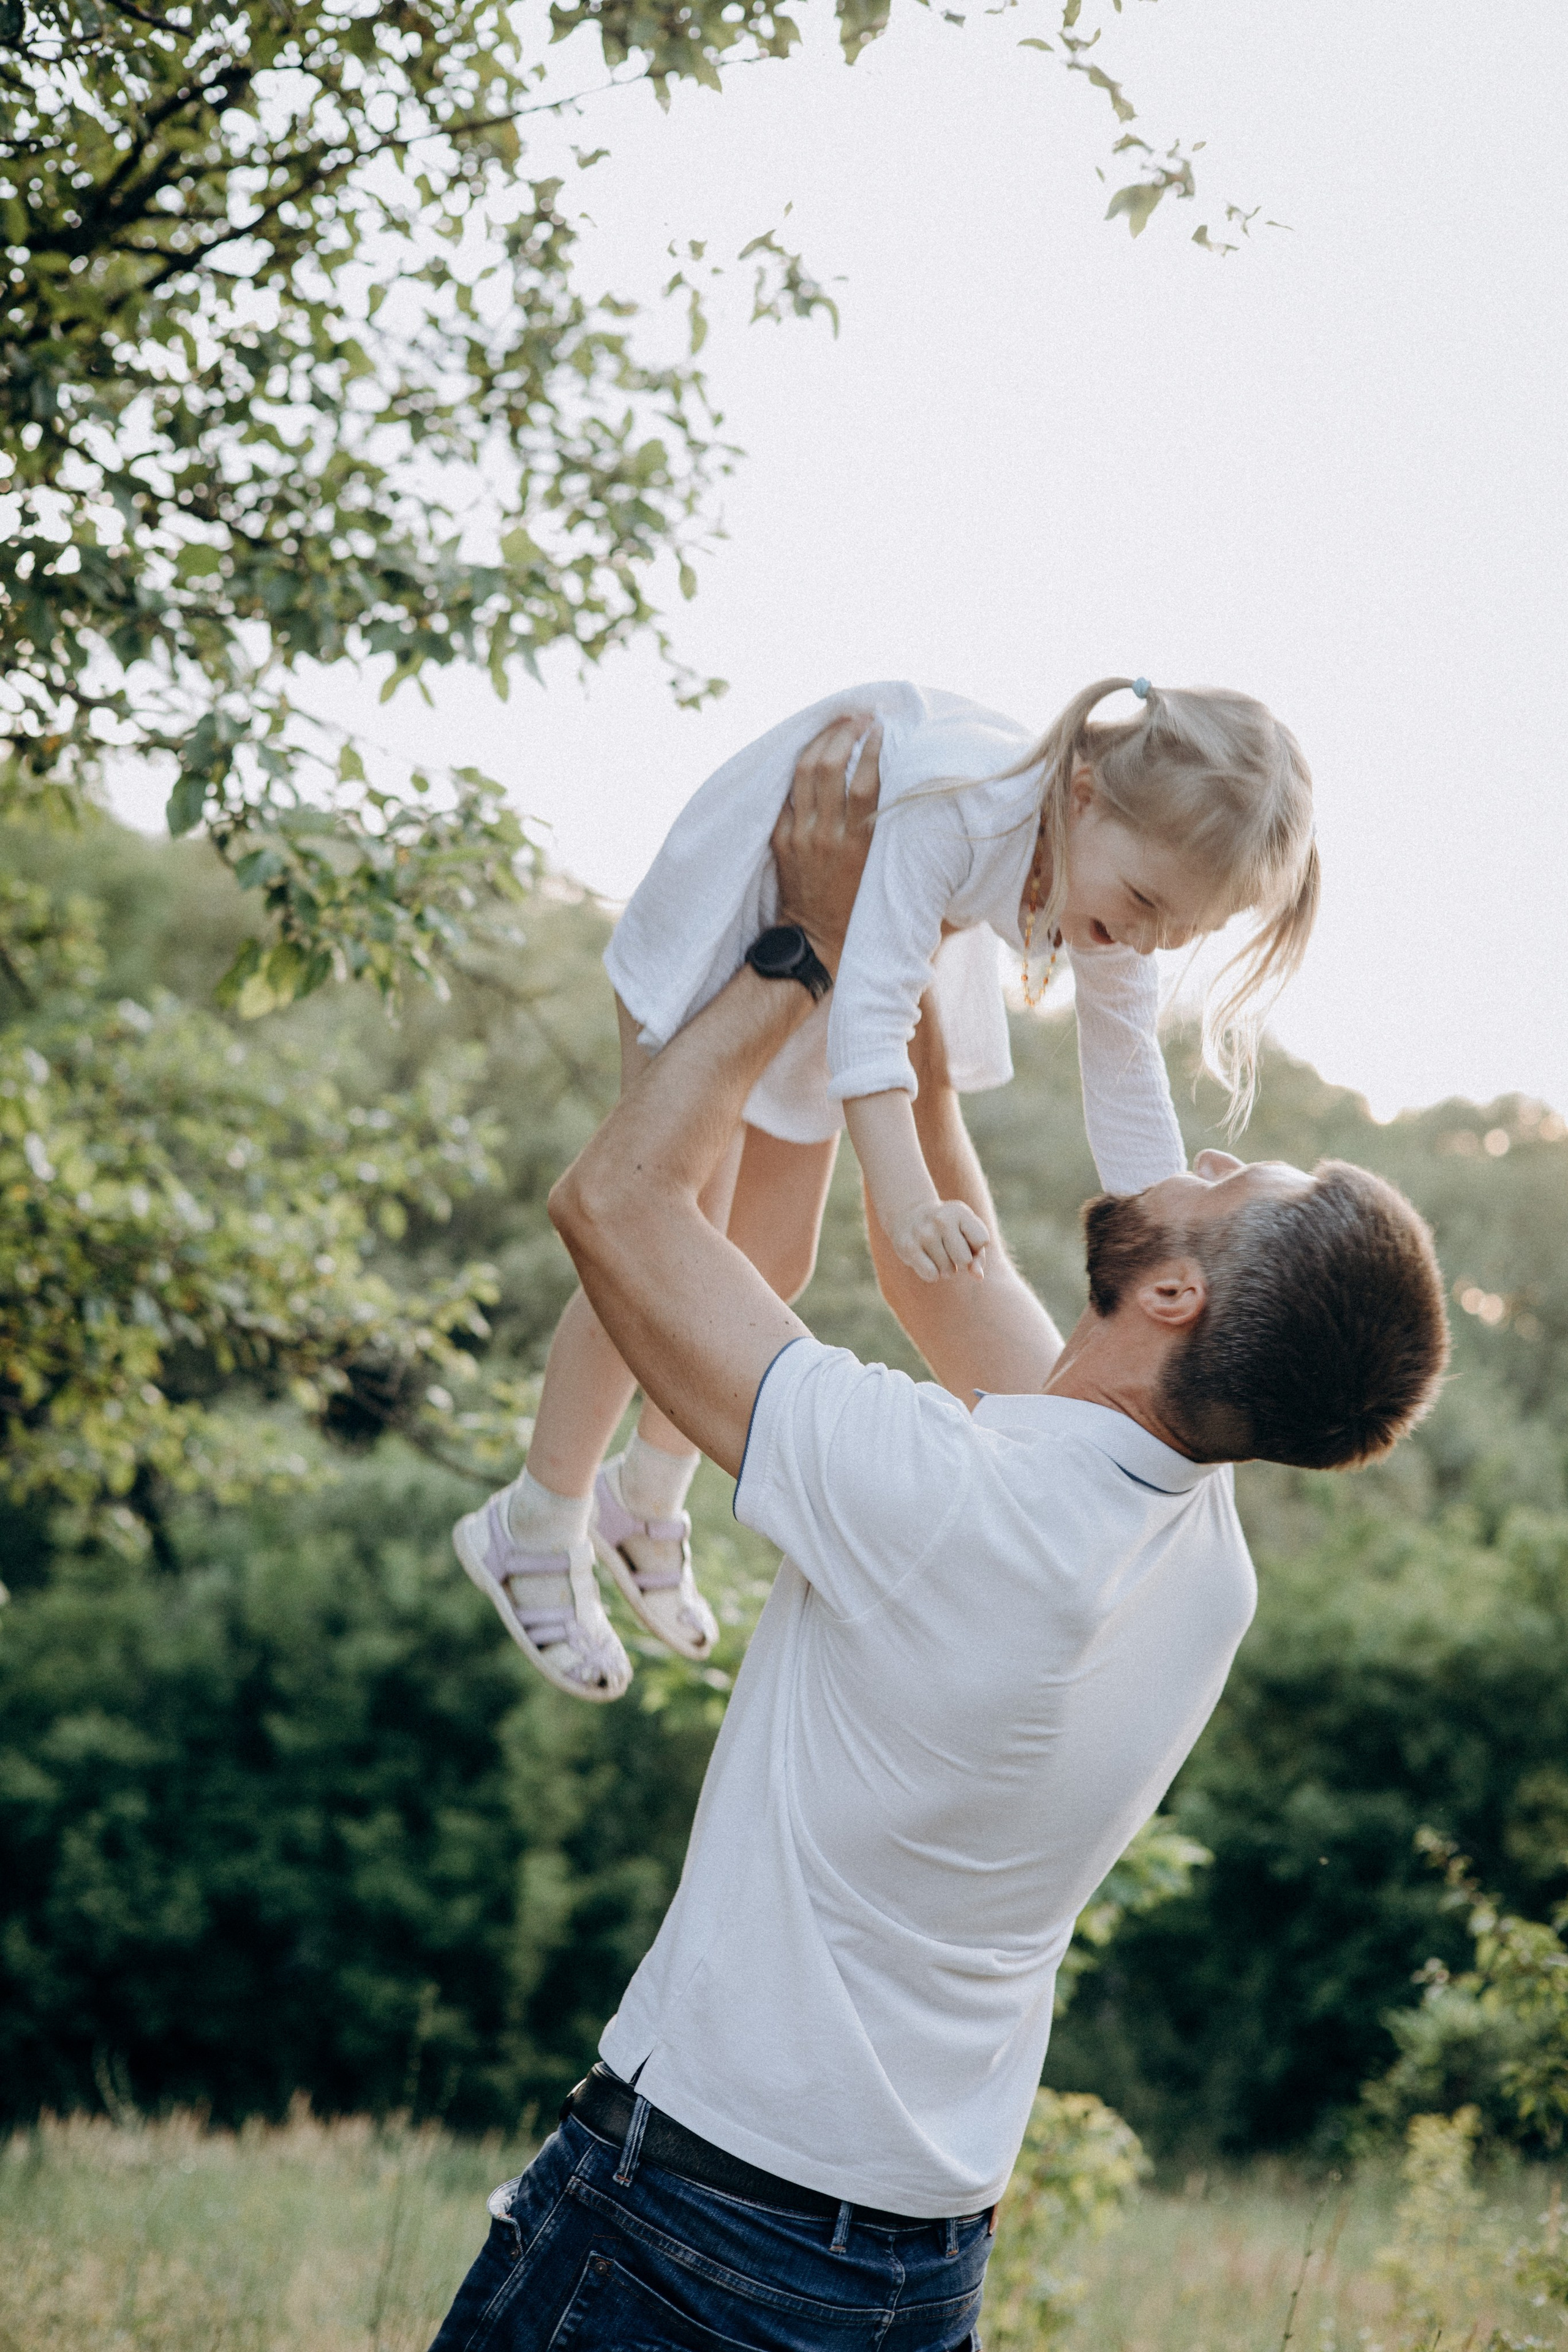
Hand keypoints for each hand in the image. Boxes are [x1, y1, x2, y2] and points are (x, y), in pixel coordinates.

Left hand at [771, 715, 881, 977]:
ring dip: (820, 740)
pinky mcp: (781, 839)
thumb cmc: (861, 903)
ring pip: (803, 772)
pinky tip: (813, 750)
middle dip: (843, 732)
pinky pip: (786, 793)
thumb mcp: (884, 867)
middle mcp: (827, 835)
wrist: (817, 937)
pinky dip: (799, 766)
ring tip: (836, 724)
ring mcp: (799, 835)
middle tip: (858, 717)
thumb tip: (907, 785)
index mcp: (859, 843)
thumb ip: (888, 828)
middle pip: (829, 766)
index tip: (881, 726)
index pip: (864, 782)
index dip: (872, 748)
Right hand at [883, 1196, 990, 1285]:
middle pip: (965, 1260)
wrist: (910, 1214)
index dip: (976, 1245)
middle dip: (961, 1261)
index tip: (965, 1236)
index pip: (982, 1241)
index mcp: (959, 1212)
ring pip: (948, 1271)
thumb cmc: (947, 1228)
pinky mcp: (908, 1248)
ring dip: (946, 1268)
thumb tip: (978, 1276)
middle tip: (949, 1248)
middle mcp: (941, 1219)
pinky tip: (926, 1260)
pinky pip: (931, 1275)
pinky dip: (932, 1274)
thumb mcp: (966, 1233)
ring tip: (937, 1252)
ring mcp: (923, 1233)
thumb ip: (978, 1256)